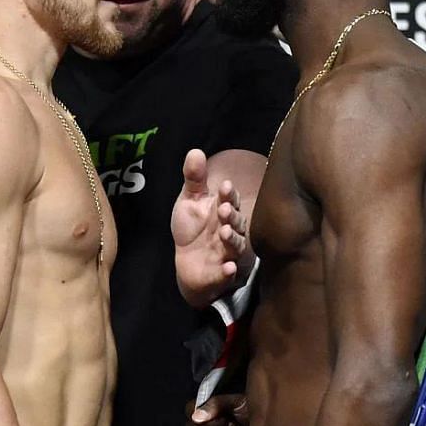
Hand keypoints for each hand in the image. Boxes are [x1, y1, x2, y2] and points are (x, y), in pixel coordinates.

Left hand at [171, 148, 252, 305]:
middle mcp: (231, 232)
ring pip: (235, 247)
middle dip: (232, 216)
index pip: (230, 201)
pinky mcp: (221, 275)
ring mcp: (228, 254)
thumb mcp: (189, 202)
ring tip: (225, 232)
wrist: (188, 266)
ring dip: (233, 240)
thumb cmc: (193, 230)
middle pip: (236, 223)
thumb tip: (195, 150)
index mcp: (224, 212)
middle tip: (224, 209)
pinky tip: (228, 268)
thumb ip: (194, 179)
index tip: (224, 186)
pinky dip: (228, 272)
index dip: (228, 195)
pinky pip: (227, 274)